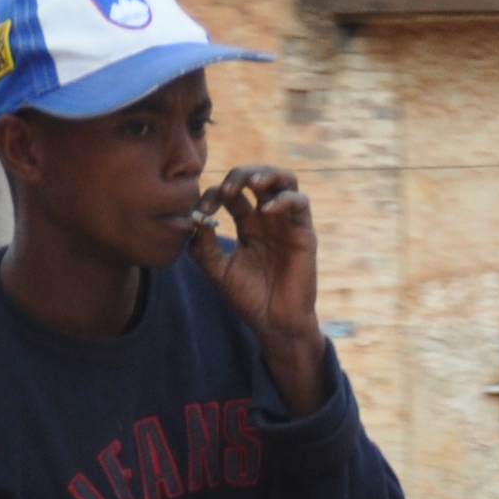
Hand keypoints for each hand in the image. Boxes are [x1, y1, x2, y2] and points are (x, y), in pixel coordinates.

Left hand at [192, 166, 329, 412]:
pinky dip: (284, 200)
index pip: (231, 194)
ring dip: (268, 174)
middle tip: (227, 189)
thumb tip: (194, 220)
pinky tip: (267, 210)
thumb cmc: (249, 298)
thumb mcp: (219, 271)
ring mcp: (287, 223)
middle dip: (241, 175)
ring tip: (252, 182)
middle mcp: (268, 218)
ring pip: (285, 180)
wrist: (274, 323)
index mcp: (247, 223)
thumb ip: (204, 248)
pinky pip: (300, 203)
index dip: (215, 195)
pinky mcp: (304, 233)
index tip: (202, 211)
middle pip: (258, 177)